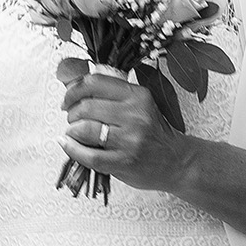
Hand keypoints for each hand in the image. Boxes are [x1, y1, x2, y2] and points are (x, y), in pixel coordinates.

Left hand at [60, 71, 192, 191]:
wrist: (177, 162)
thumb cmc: (153, 133)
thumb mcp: (139, 105)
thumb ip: (112, 96)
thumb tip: (73, 88)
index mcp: (138, 96)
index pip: (95, 83)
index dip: (74, 90)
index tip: (68, 99)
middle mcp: (135, 115)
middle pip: (86, 106)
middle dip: (71, 113)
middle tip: (72, 119)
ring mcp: (130, 140)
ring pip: (85, 129)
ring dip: (71, 131)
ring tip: (73, 133)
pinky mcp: (124, 162)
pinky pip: (89, 155)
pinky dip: (72, 149)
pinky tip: (68, 145)